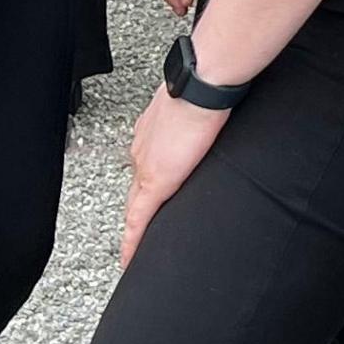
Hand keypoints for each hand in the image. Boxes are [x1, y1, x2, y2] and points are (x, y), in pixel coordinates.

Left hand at [119, 90, 225, 264]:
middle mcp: (142, 148)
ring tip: (135, 248)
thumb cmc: (207, 86)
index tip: (144, 196)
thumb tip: (214, 119)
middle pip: (134, 188)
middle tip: (136, 231)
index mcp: (152, 131)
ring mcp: (144, 165)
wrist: (203, 85)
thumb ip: (199, 118)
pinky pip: (137, 220)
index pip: (144, 163)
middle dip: (135, 208)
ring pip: (133, 205)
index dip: (144, 183)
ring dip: (135, 224)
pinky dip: (132, 241)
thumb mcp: (200, 106)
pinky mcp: (155, 182)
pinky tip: (130, 258)